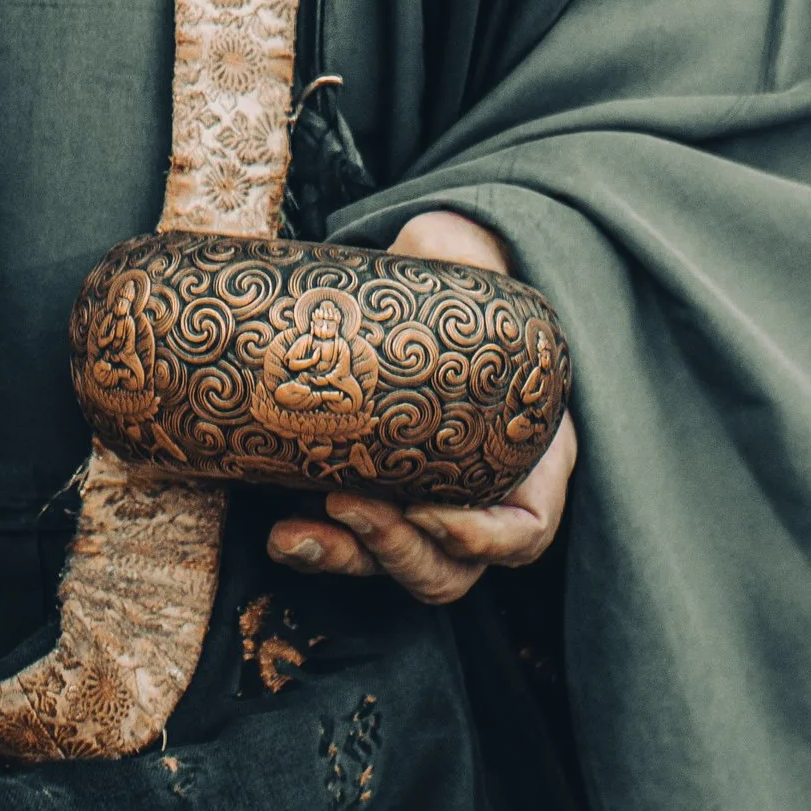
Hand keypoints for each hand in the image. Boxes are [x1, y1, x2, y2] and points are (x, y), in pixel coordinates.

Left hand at [266, 208, 576, 607]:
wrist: (415, 278)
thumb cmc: (458, 274)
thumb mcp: (471, 263)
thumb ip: (459, 257)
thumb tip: (426, 243)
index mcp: (528, 447)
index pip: (525, 528)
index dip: (483, 538)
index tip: (426, 511)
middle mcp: (481, 488)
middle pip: (455, 566)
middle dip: (399, 551)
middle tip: (346, 504)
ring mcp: (424, 499)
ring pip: (400, 566)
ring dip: (350, 560)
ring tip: (297, 532)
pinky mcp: (371, 494)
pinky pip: (352, 546)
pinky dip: (318, 549)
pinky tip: (282, 534)